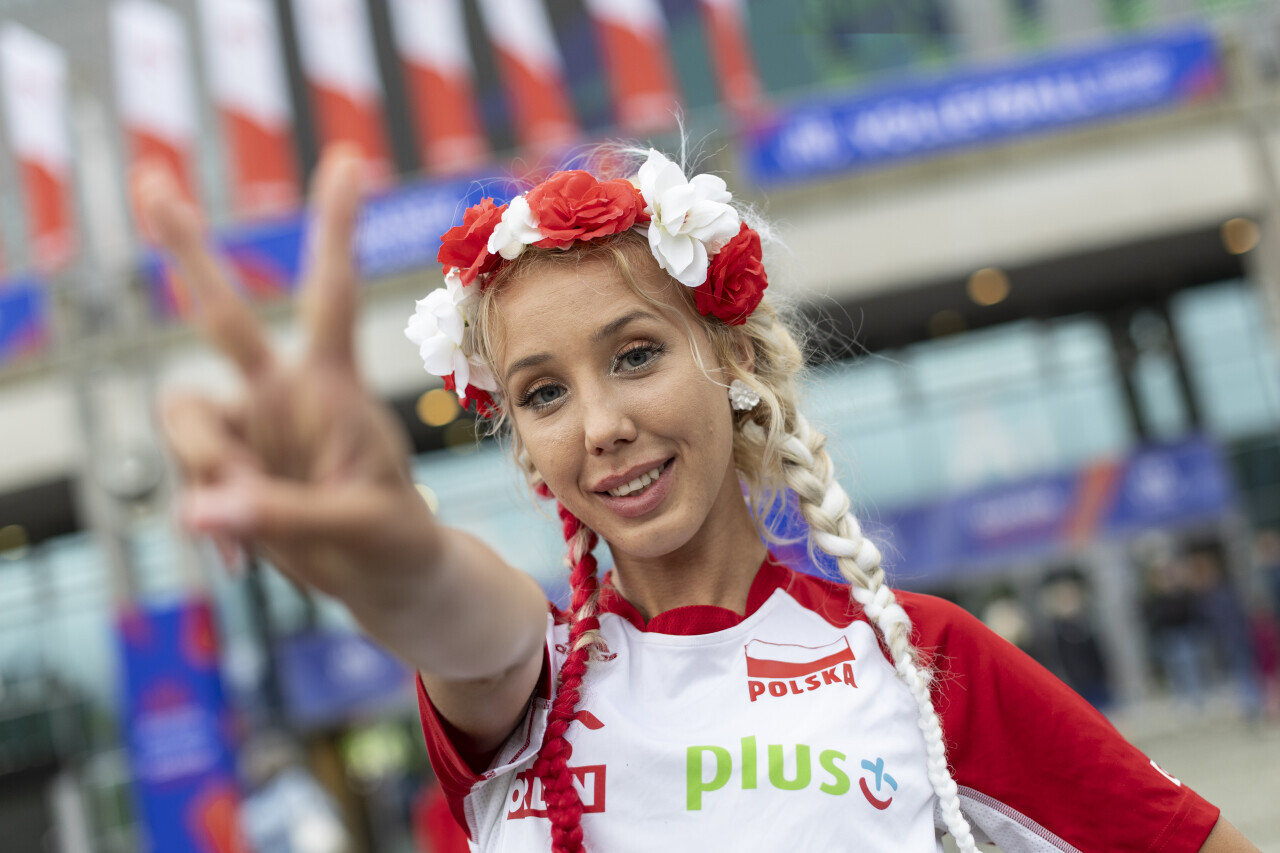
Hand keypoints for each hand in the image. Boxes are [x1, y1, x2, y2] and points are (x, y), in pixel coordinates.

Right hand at [139, 147, 431, 602]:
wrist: (383, 576)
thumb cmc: (389, 539)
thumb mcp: (356, 527)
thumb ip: (280, 517)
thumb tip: (195, 511)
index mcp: (330, 387)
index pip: (329, 294)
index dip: (335, 227)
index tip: (347, 157)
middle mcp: (281, 392)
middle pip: (223, 314)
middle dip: (185, 247)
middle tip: (150, 174)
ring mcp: (248, 427)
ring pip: (182, 415)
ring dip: (204, 465)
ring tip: (250, 521)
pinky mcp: (225, 467)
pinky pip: (186, 478)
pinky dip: (208, 517)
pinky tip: (242, 559)